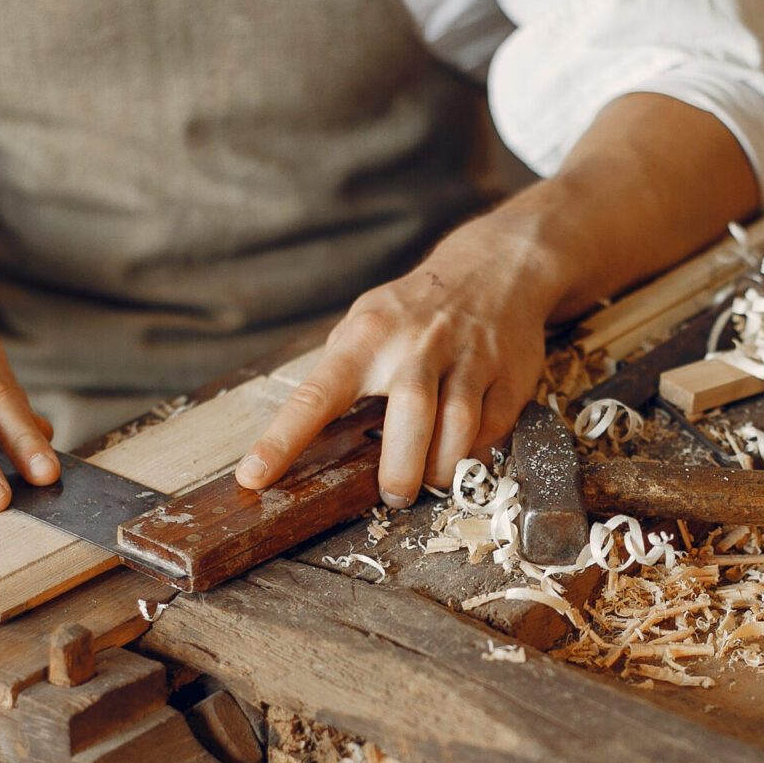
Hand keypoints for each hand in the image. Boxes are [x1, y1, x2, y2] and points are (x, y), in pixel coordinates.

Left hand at [236, 233, 558, 506]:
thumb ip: (341, 374)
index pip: (315, 395)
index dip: (282, 440)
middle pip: (410, 413)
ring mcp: (469, 357)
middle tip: (393, 495)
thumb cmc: (414, 311)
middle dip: (400, 466)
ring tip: (429, 480)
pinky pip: (493, 426)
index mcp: (366, 337)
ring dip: (442, 466)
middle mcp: (418, 344)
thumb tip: (305, 439)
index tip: (254, 477)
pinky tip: (462, 452)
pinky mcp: (510, 374)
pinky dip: (475, 451)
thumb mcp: (366, 324)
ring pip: (460, 425)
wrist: (495, 267)